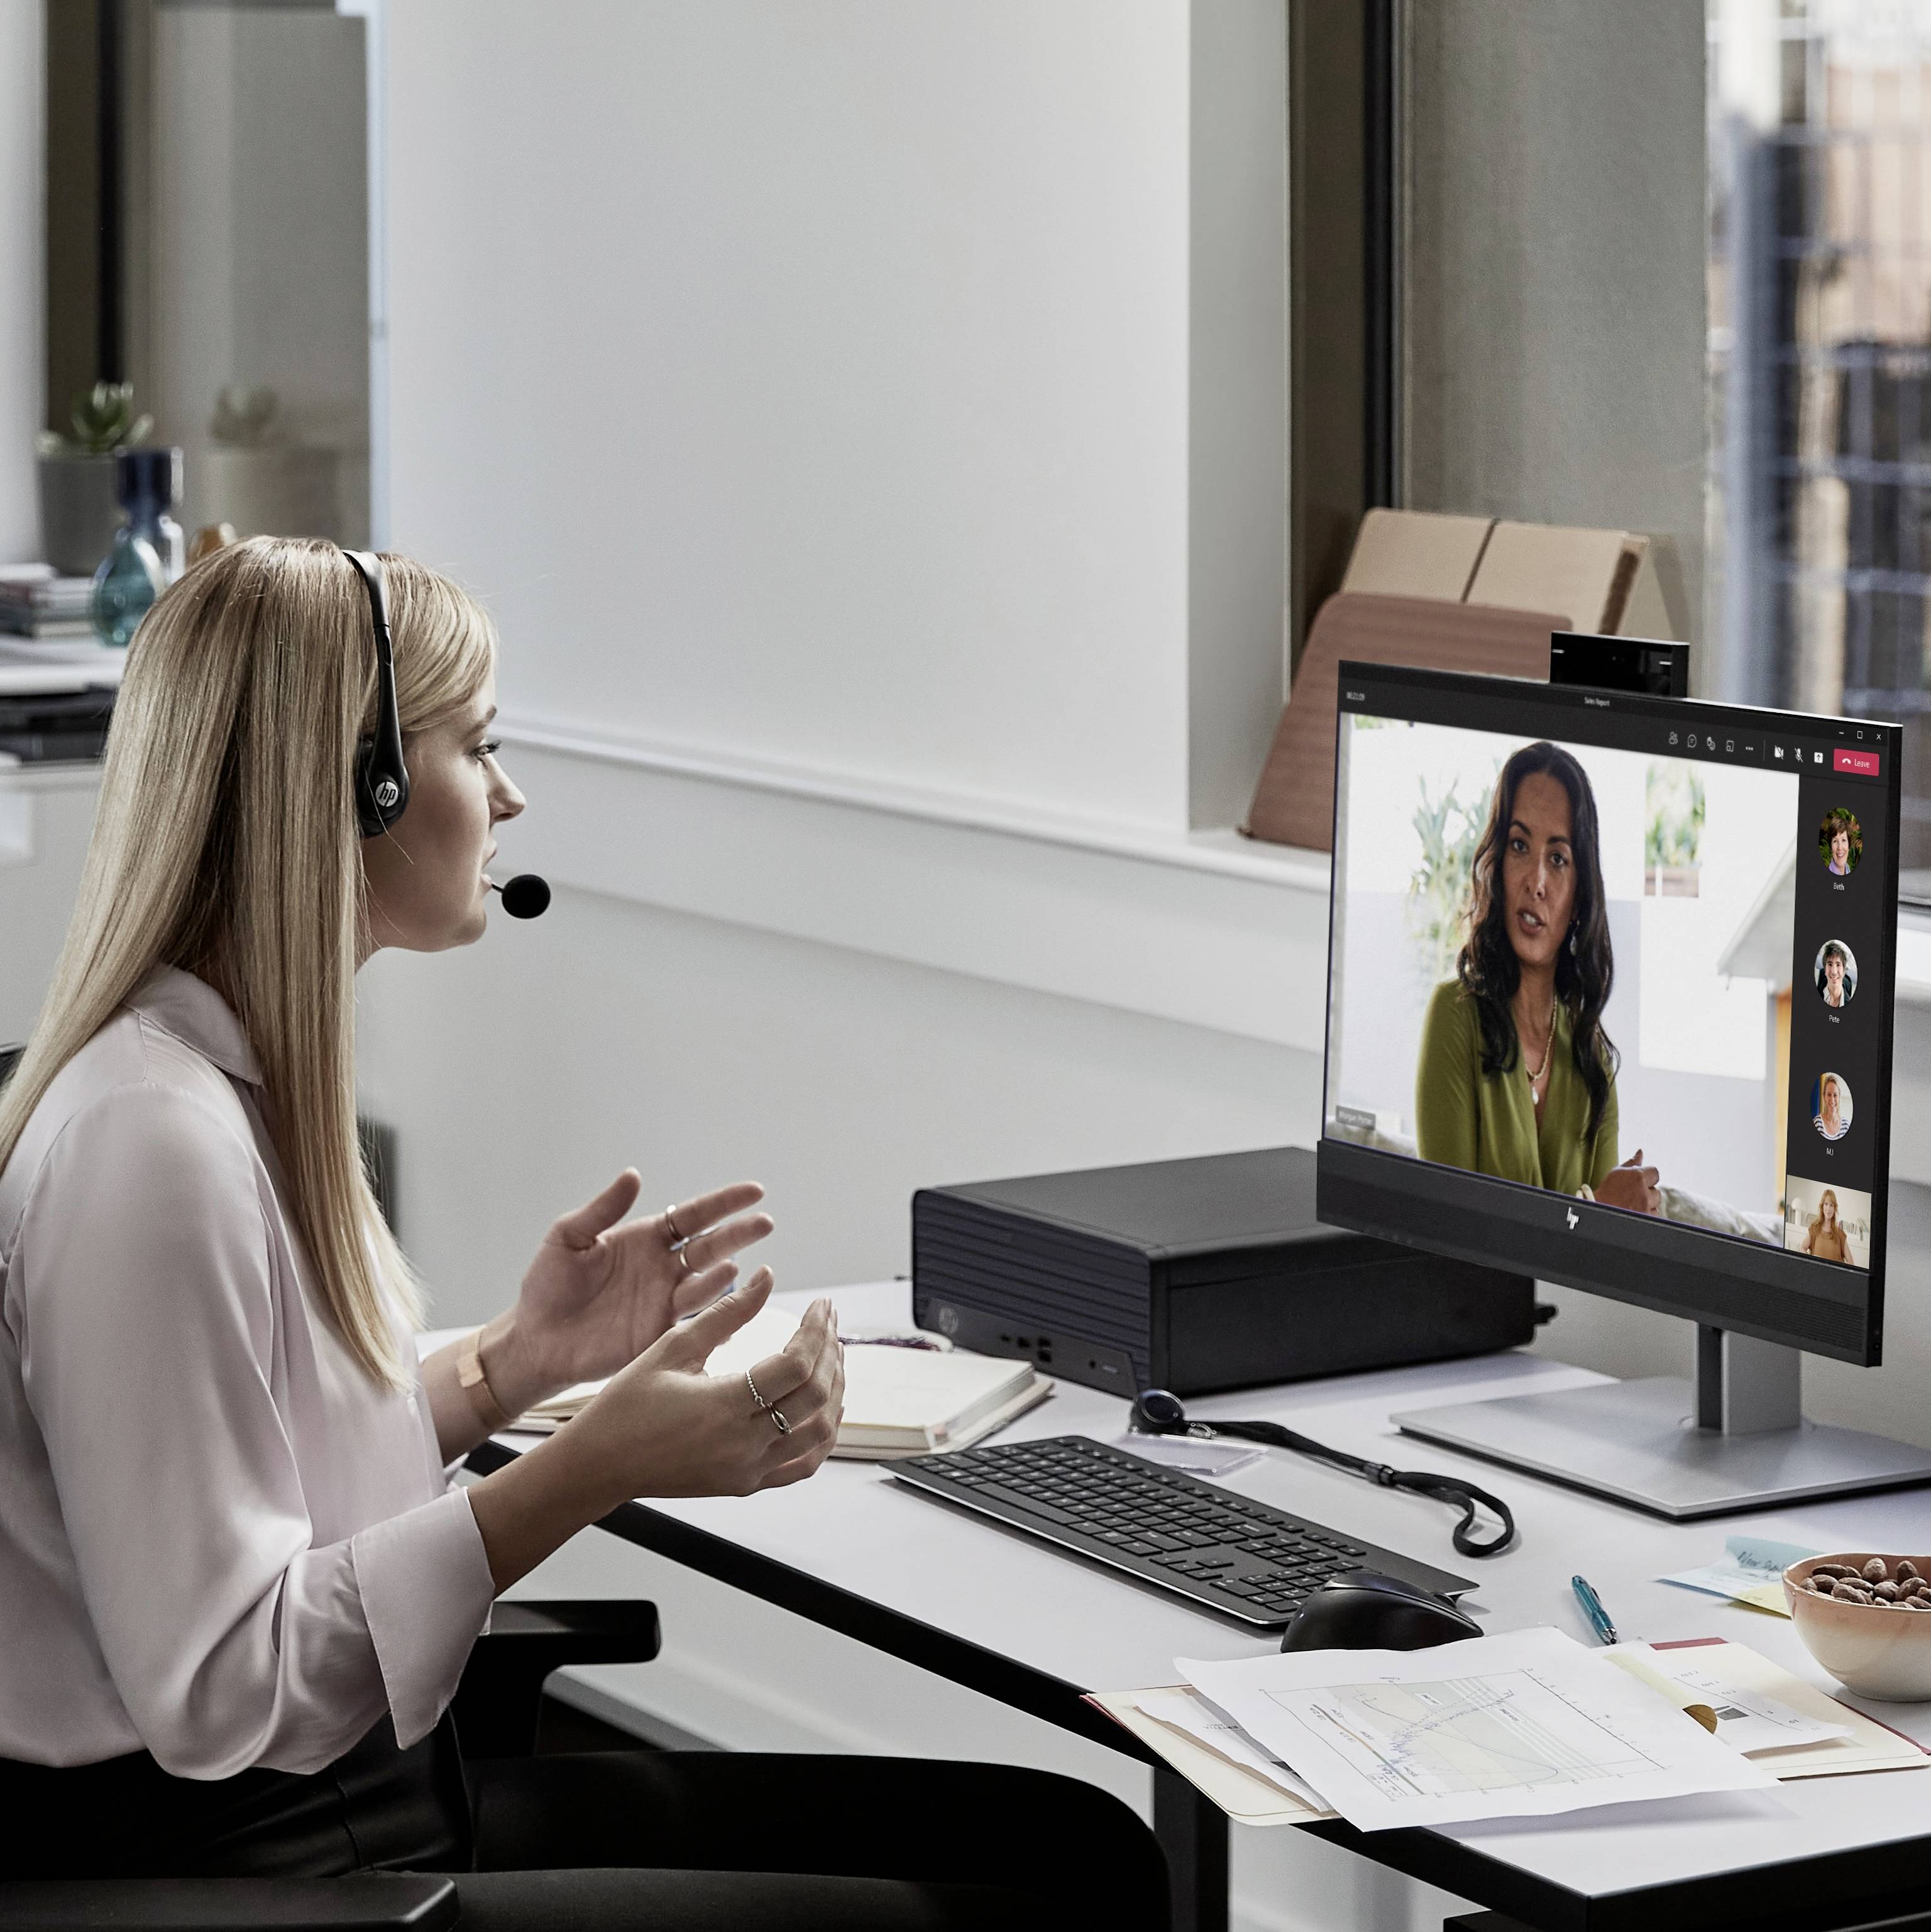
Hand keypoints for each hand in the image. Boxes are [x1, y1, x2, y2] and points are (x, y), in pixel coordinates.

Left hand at [495, 1172, 774, 1408]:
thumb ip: (601, 1210)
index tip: (755, 1191)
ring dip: (723, 1274)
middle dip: (739, 1234)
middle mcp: (664, 1267)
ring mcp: (665, 1301)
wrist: (535, 1340)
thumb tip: (632, 1175)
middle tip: (764, 1223)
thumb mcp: (567, 1239)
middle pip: (711, 1245)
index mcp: (646, 1239)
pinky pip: (696, 1321)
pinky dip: (715, 1312)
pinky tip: (728, 1305)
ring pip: (706, 1283)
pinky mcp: (660, 1334)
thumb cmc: (547, 1287)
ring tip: (732, 1266)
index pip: (693, 1215)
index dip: (724, 1204)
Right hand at [567, 1270, 845, 1503]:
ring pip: (820, 1432)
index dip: (817, 1330)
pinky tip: (827, 1408)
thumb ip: (725, 1313)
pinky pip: (803, 1465)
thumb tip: (765, 1279)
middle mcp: (742, 1444)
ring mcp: (748, 1470)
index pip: (796, 1365)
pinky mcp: (747, 1484)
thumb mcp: (672, 1348)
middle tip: (829, 1322)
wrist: (600, 1463)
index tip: (821, 1306)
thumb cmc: (626, 1406)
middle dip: (831, 1351)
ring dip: (835, 1390)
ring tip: (831, 1357)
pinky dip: (823, 1435)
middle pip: (816, 1395)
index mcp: (723, 1407)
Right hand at [1595, 1148, 1659, 1214]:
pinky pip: (1654, 1213)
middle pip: (1656, 1189)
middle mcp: (1644, 1191)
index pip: (1655, 1172)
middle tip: (1633, 1193)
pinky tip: (1635, 1209)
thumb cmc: (1606, 1190)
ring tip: (1634, 1202)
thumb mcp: (1617, 1172)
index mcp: (1638, 1176)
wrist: (1598, 1207)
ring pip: (1656, 1202)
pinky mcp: (1645, 1216)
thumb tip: (1640, 1152)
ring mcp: (1645, 1205)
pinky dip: (1647, 1212)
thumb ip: (1632, 1163)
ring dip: (1648, 1202)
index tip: (1640, 1181)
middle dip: (1647, 1191)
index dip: (1648, 1176)